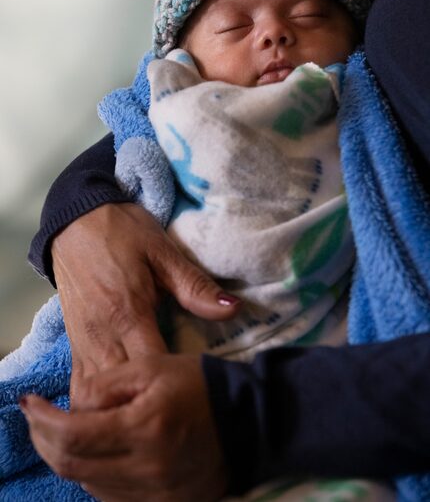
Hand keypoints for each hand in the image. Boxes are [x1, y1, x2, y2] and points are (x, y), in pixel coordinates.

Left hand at [21, 354, 226, 501]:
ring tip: (62, 431)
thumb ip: (106, 385)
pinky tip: (92, 453)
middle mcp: (147, 469)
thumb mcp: (151, 367)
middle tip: (37, 417)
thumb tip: (72, 405)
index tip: (29, 402)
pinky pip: (110, 497)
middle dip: (43, 440)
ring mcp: (155, 495)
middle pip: (72, 466)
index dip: (42, 420)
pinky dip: (91, 475)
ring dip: (66, 458)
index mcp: (145, 428)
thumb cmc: (197, 385)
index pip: (72, 435)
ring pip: (87, 484)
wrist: (247, 420)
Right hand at [53, 203, 240, 403]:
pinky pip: (80, 387)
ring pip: (93, 399)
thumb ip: (195, 286)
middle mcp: (101, 336)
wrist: (74, 220)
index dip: (174, 387)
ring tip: (148, 422)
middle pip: (119, 394)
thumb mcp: (162, 251)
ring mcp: (83, 343)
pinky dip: (95, 407)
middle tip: (177, 418)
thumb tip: (233, 310)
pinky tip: (117, 414)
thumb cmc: (122, 232)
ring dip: (117, 415)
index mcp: (128, 313)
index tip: (199, 394)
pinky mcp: (74, 343)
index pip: (152, 367)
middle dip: (144, 411)